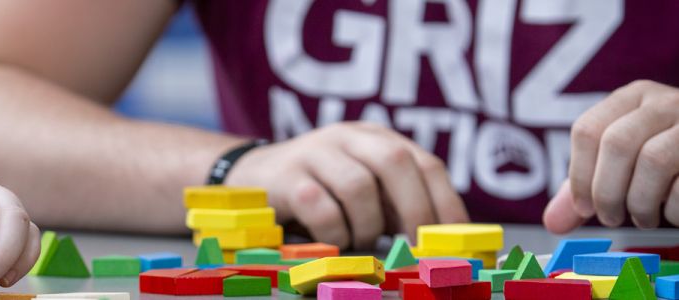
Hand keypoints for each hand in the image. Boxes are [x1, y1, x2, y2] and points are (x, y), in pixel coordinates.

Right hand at [224, 122, 468, 248]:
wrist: (251, 176)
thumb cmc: (319, 189)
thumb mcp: (362, 186)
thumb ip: (395, 202)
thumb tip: (439, 239)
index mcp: (375, 137)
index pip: (424, 162)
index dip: (444, 202)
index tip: (453, 239)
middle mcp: (347, 137)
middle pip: (395, 162)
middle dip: (414, 210)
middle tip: (416, 247)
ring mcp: (314, 152)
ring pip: (358, 186)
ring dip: (366, 225)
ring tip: (358, 239)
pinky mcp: (287, 176)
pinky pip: (322, 208)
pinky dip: (334, 233)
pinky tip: (331, 240)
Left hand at [544, 80, 678, 232]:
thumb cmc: (665, 164)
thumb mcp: (621, 166)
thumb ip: (585, 189)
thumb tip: (553, 222)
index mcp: (631, 98)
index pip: (587, 130)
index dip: (579, 176)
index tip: (583, 208)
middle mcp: (664, 102)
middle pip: (617, 143)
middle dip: (606, 191)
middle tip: (609, 219)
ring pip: (653, 159)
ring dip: (639, 202)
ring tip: (641, 218)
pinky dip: (672, 208)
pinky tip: (670, 213)